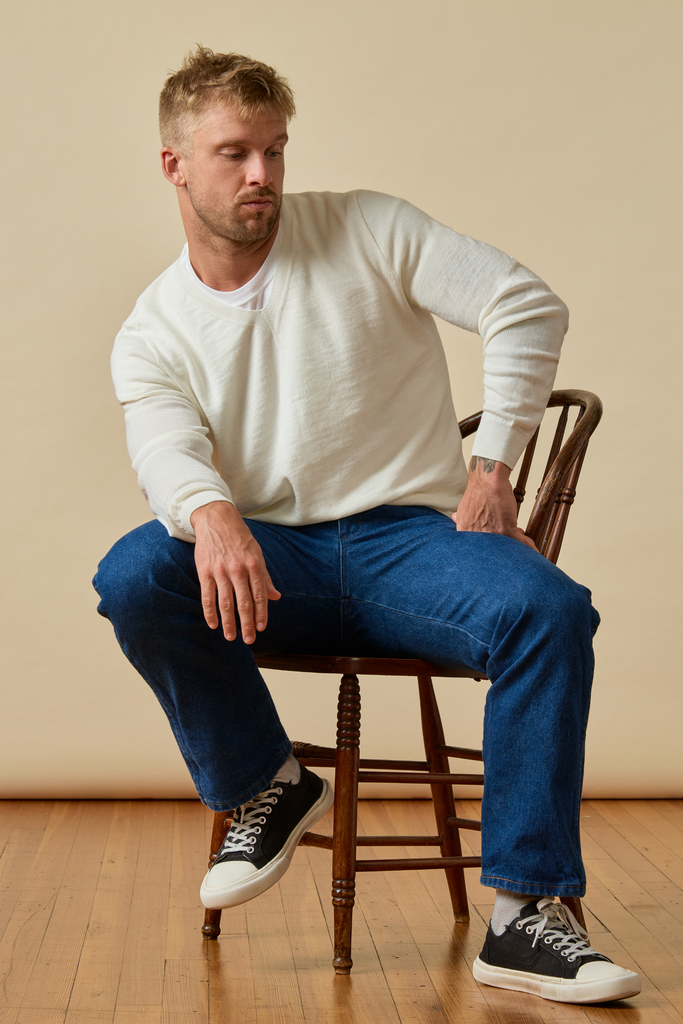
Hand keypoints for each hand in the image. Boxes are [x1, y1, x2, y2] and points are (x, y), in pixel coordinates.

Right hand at [190, 501, 280, 642]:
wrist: (216, 519)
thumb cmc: (240, 538)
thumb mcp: (257, 554)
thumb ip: (265, 577)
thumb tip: (276, 597)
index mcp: (254, 565)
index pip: (260, 595)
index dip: (261, 614)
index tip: (261, 628)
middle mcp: (238, 569)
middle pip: (243, 603)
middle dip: (247, 624)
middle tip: (249, 640)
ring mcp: (220, 571)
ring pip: (225, 603)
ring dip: (228, 622)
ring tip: (231, 637)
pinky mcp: (205, 571)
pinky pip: (207, 596)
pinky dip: (209, 612)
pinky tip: (213, 624)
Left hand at [453, 457, 537, 550]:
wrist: (487, 480)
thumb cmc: (479, 491)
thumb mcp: (464, 507)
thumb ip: (461, 517)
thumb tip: (455, 519)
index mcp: (467, 532)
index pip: (477, 548)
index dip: (489, 547)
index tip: (495, 545)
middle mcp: (478, 536)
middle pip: (494, 550)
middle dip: (504, 548)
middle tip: (509, 542)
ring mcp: (491, 534)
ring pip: (508, 547)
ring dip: (516, 547)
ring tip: (521, 542)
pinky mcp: (506, 529)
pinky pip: (520, 542)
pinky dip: (528, 545)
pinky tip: (533, 549)